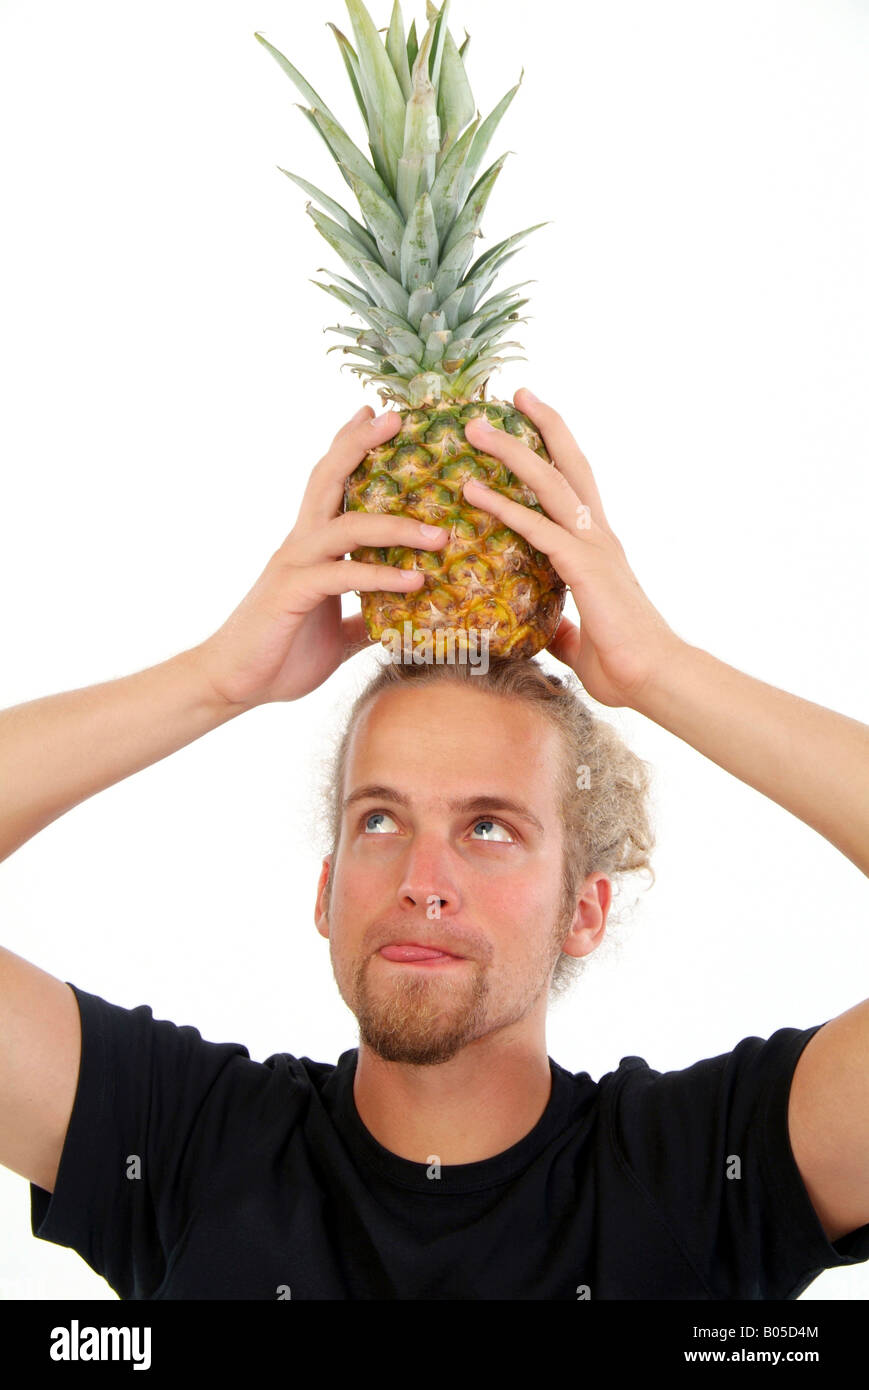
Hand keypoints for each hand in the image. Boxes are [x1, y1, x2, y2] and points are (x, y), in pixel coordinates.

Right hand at [190, 406, 446, 705]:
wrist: (231, 685)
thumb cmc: (280, 656)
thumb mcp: (335, 634)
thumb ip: (364, 620)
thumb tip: (399, 621)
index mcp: (310, 547)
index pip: (330, 483)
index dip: (350, 446)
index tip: (378, 414)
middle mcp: (300, 545)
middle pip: (329, 478)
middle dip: (361, 444)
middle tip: (396, 417)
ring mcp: (294, 566)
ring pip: (347, 526)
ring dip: (397, 525)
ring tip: (441, 533)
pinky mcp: (292, 594)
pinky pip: (343, 576)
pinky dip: (381, 576)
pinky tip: (416, 581)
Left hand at [463, 389, 681, 708]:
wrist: (656, 680)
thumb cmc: (625, 665)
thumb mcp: (582, 640)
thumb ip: (563, 627)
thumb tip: (551, 630)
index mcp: (599, 547)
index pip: (576, 484)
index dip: (556, 448)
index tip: (532, 417)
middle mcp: (599, 536)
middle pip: (568, 465)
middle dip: (539, 427)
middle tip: (509, 395)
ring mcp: (594, 548)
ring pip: (550, 484)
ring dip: (512, 452)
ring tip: (477, 428)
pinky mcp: (585, 568)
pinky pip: (538, 529)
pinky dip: (505, 507)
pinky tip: (473, 491)